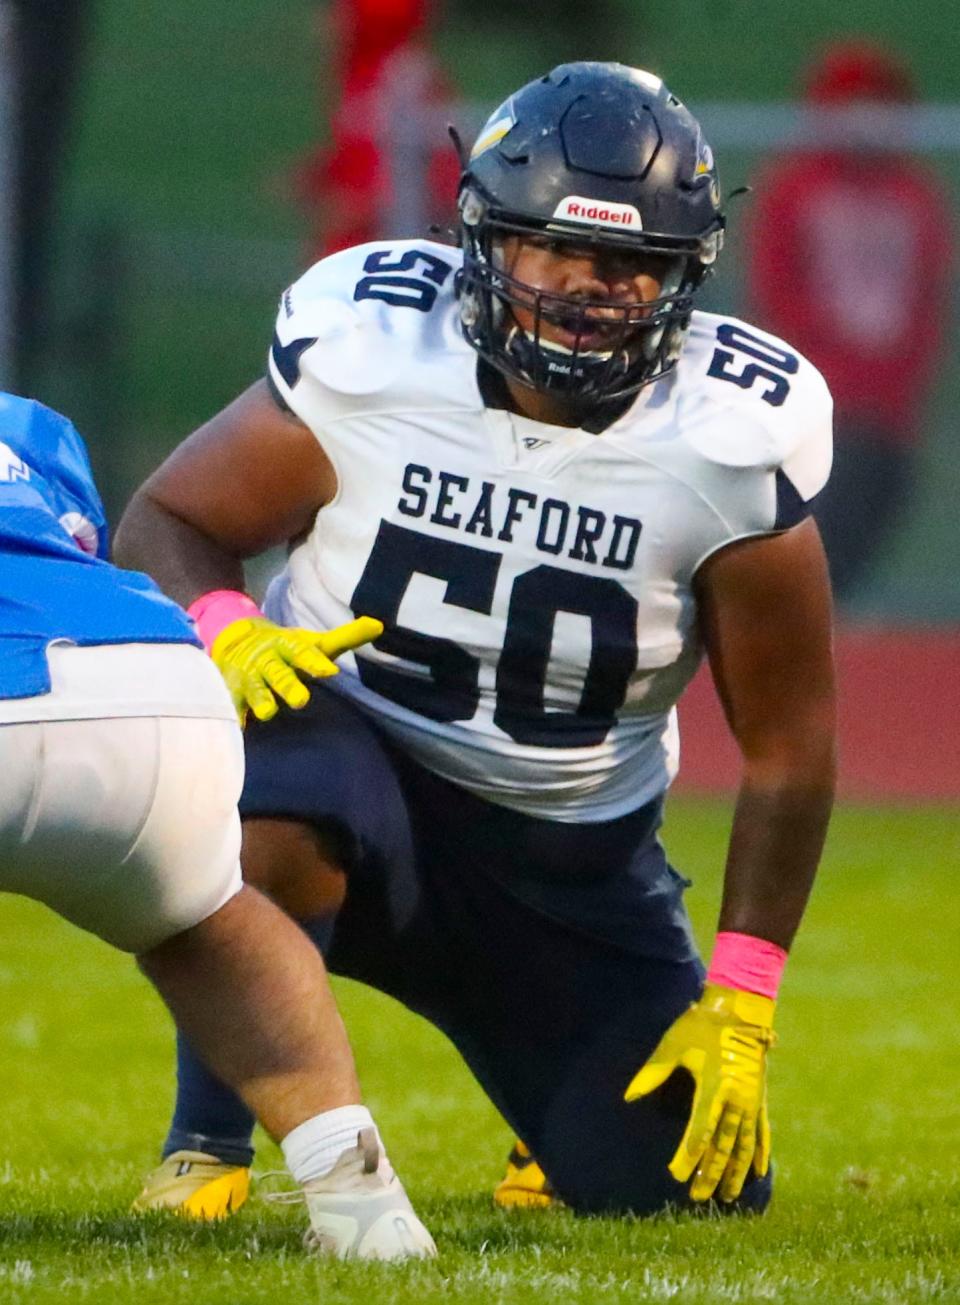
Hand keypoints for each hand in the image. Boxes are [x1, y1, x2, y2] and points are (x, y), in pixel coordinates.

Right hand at [211, 614, 382, 724]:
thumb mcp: (312, 641)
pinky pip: (232, 705)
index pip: (303, 652)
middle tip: (301, 700)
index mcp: (288, 645)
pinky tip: (238, 727)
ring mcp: (248, 677)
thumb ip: (345, 637)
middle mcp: (267, 660)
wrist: (237, 641)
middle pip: (278, 673)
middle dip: (288, 685)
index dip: (314, 662)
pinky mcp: (232, 692)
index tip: (329, 671)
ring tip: (268, 712)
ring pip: (255, 690)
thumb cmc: (286, 648)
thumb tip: (379, 625)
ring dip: (261, 700)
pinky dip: (234, 716)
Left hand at [624, 982, 774, 1201]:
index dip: (689, 1156)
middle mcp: (736, 1099)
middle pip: (723, 1145)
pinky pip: (763, 1131)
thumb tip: (628, 1096)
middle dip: (711, 1172)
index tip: (677, 1174)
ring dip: (736, 1171)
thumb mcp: (673, 1044)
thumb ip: (653, 1072)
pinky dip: (761, 1153)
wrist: (739, 1009)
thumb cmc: (701, 1025)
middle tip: (698, 1196)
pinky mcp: (760, 1098)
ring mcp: (751, 1100)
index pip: (700, 1131)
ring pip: (744, 1145)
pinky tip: (759, 1172)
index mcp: (714, 1086)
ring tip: (728, 1196)